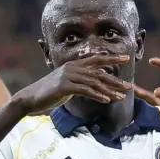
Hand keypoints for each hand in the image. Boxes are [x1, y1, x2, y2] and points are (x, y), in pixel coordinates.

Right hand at [7, 54, 131, 114]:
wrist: (30, 98)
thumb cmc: (48, 93)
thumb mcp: (66, 85)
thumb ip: (79, 83)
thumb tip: (92, 86)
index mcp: (73, 65)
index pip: (96, 60)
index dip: (112, 58)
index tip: (126, 57)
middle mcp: (72, 68)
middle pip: (98, 72)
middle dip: (115, 79)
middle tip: (129, 85)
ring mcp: (68, 76)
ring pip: (94, 82)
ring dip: (109, 90)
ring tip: (121, 96)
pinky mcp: (64, 86)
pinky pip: (85, 91)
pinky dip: (97, 95)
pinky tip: (106, 100)